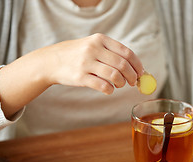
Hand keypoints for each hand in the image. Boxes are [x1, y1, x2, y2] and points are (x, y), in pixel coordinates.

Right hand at [0, 33, 142, 117]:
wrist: (51, 61)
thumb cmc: (77, 55)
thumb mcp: (93, 46)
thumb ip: (111, 53)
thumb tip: (135, 67)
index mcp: (100, 39)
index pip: (126, 52)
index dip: (137, 65)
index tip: (141, 73)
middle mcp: (94, 49)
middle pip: (123, 65)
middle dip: (132, 76)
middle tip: (133, 82)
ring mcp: (86, 63)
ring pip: (114, 76)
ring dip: (121, 83)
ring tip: (118, 85)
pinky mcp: (80, 77)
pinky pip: (103, 86)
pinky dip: (110, 90)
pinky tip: (109, 90)